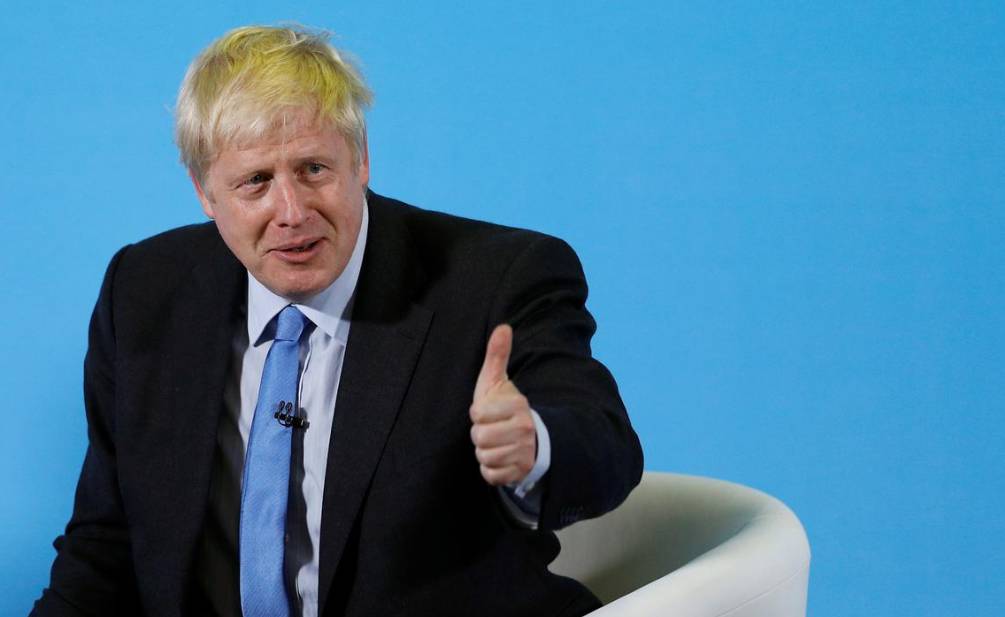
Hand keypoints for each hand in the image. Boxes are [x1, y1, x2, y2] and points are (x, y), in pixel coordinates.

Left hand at [469, 324, 536, 486]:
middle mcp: (525, 429)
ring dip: (485, 452)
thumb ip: (497, 355)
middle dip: (480, 435)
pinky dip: (490, 469)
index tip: (488, 412)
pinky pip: (490, 475)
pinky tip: (500, 459)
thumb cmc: (506, 408)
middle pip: (479, 437)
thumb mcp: (499, 381)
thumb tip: (503, 327)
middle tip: (492, 430)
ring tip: (496, 444)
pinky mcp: (519, 472)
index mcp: (518, 406)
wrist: (533, 439)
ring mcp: (524, 453)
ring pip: (484, 456)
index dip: (477, 413)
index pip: (477, 413)